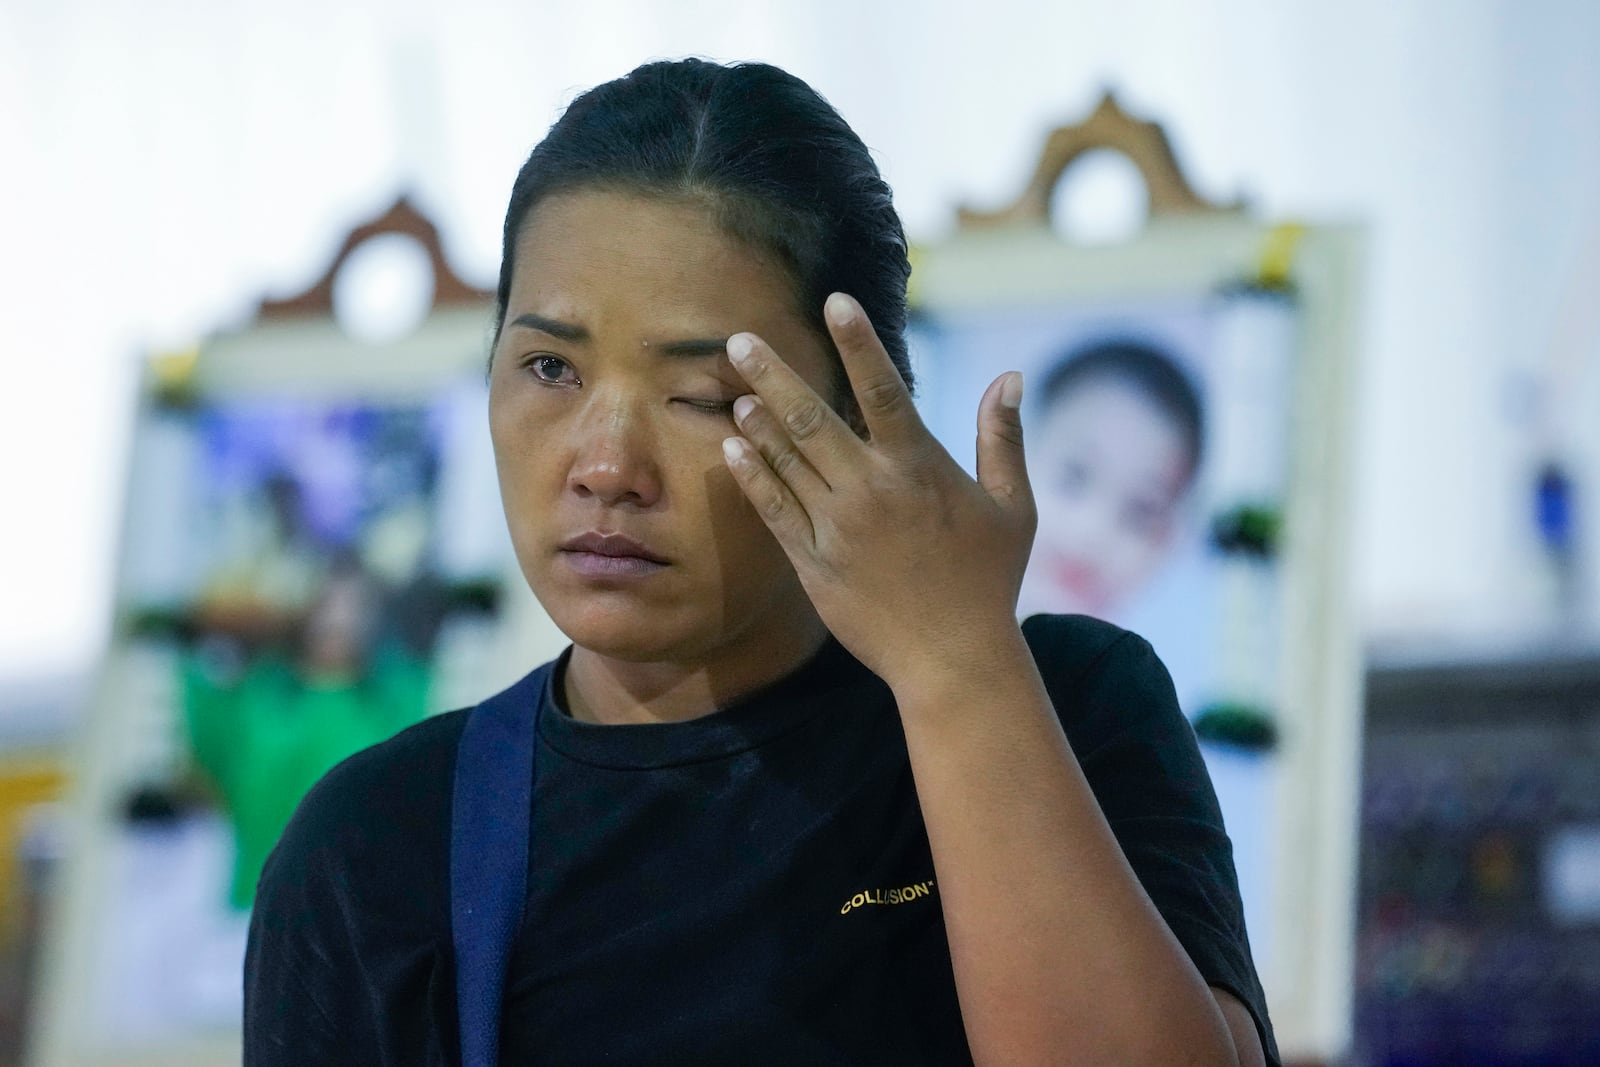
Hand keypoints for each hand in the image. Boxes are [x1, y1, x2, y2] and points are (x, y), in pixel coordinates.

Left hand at [721, 292, 1036, 691]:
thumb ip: (1003, 438)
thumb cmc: (989, 581)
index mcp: (920, 469)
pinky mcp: (814, 563)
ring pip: (787, 461)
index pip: (885, 389)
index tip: (835, 301)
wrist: (953, 660)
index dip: (858, 342)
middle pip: (814, 419)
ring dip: (758, 420)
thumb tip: (1010, 376)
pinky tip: (733, 447)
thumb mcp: (1013, 507)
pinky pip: (775, 509)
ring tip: (735, 387)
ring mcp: (838, 528)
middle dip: (775, 374)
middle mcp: (873, 491)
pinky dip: (753, 475)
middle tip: (741, 338)